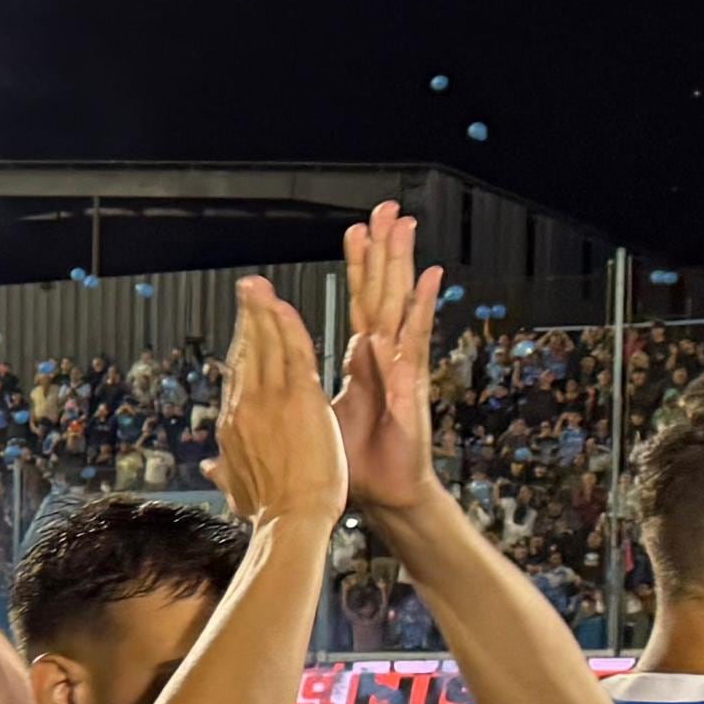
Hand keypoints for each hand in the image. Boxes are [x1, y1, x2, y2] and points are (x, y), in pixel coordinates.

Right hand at [215, 276, 346, 529]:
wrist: (291, 520)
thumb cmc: (271, 513)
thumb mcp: (239, 492)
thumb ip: (227, 472)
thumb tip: (211, 468)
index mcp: (232, 426)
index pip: (238, 377)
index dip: (242, 348)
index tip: (245, 329)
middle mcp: (245, 406)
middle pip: (246, 351)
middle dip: (247, 317)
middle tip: (248, 289)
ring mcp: (271, 398)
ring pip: (266, 344)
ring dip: (263, 310)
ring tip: (259, 286)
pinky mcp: (300, 396)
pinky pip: (293, 351)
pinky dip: (287, 325)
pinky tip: (283, 305)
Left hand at [330, 201, 442, 519]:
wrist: (382, 494)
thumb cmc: (353, 461)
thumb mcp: (318, 418)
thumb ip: (300, 395)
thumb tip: (272, 388)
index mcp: (363, 360)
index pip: (359, 302)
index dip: (359, 267)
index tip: (355, 230)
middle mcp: (384, 356)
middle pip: (382, 292)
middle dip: (383, 250)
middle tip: (386, 208)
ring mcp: (400, 367)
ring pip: (399, 304)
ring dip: (402, 264)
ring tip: (404, 225)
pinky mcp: (411, 384)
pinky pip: (415, 340)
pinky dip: (422, 308)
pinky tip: (431, 279)